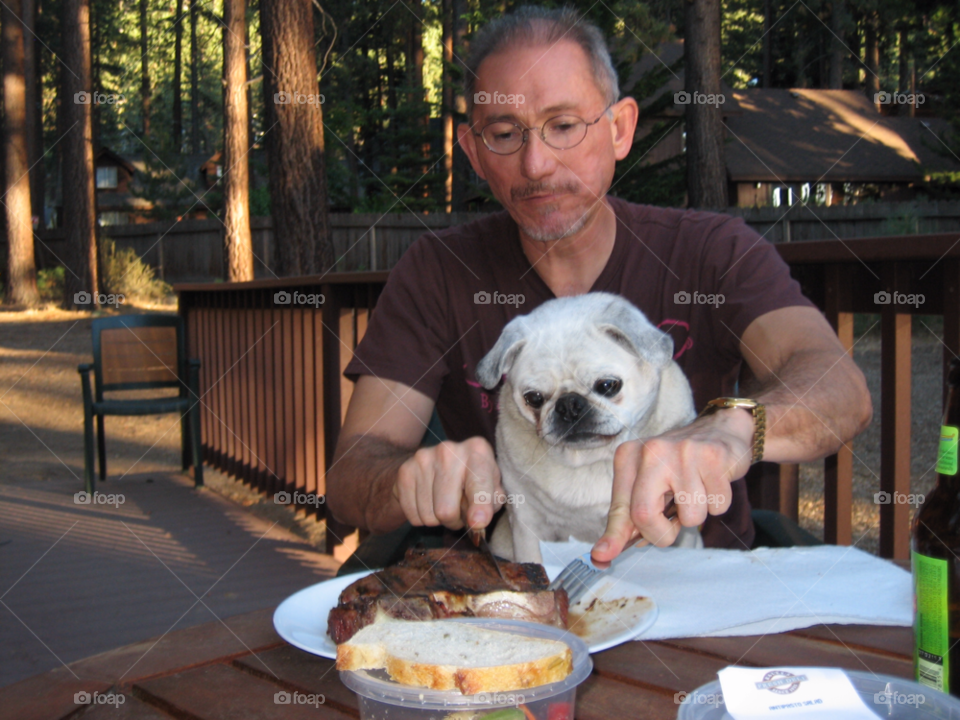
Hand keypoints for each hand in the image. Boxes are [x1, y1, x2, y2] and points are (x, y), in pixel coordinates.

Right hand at [393, 437, 503, 530]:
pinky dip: (422, 518)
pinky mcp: (405, 471)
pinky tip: (429, 503)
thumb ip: (491, 503)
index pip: (478, 484)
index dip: (479, 506)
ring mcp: (423, 459)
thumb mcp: (491, 486)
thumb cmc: (471, 478)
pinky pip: (413, 515)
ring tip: (444, 505)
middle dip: (454, 522)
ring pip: (428, 516)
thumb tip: (478, 522)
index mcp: (477, 450)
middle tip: (459, 515)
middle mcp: (449, 451)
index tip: (478, 523)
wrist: (434, 462)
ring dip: (438, 520)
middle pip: (446, 510)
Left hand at [591, 408, 754, 561]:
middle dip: (661, 534)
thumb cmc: (679, 465)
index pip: (619, 507)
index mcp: (628, 457)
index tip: (601, 556)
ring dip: (696, 514)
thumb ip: (630, 516)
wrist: (720, 430)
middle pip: (644, 514)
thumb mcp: (649, 483)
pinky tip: (712, 482)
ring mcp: (682, 452)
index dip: (613, 536)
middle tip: (671, 527)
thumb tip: (607, 551)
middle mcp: (650, 451)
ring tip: (696, 491)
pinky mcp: (712, 457)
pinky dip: (718, 503)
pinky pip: (717, 505)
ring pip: (690, 516)